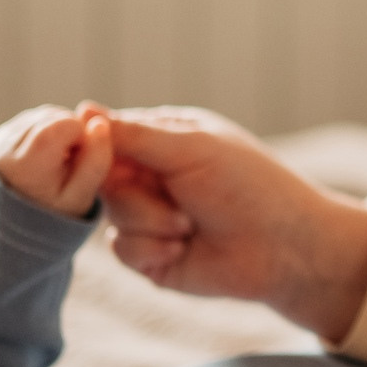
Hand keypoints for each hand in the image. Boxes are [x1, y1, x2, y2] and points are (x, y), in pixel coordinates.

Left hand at [0, 105, 112, 217]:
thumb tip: (100, 124)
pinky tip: (44, 159)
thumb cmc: (54, 213)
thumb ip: (96, 161)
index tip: (75, 167)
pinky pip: (31, 120)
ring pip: (45, 115)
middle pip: (56, 116)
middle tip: (65, 167)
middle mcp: (8, 144)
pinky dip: (43, 134)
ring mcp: (0, 138)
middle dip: (69, 136)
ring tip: (55, 165)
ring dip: (57, 134)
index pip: (71, 124)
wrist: (16, 227)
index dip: (83, 141)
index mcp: (30, 160)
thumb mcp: (82, 196)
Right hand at [96, 107, 366, 339]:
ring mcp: (151, 216)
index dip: (96, 145)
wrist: (285, 250)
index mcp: (164, 139)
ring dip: (152, 221)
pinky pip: (122, 249)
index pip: (108, 134)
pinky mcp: (152, 256)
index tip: (96, 149)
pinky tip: (184, 249)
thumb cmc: (250, 186)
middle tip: (177, 194)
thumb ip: (135, 134)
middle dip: (137, 191)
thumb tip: (81, 110)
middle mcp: (153, 175)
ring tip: (191, 224)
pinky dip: (152, 249)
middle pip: (103, 178)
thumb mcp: (191, 149)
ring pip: (112, 215)